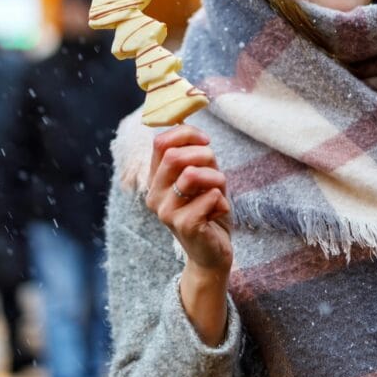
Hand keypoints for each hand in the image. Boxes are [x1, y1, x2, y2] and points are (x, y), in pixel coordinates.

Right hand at [146, 125, 231, 344]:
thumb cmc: (208, 209)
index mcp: (155, 180)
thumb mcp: (202, 176)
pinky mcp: (184, 226)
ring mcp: (166, 212)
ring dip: (216, 178)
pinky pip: (211, 196)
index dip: (186, 134)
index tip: (206, 142)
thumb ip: (195, 154)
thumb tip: (187, 124)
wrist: (213, 252)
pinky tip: (217, 213)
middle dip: (204, 155)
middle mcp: (154, 195)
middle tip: (216, 169)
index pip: (160, 142)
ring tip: (218, 192)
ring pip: (193, 174)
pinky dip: (222, 200)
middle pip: (174, 156)